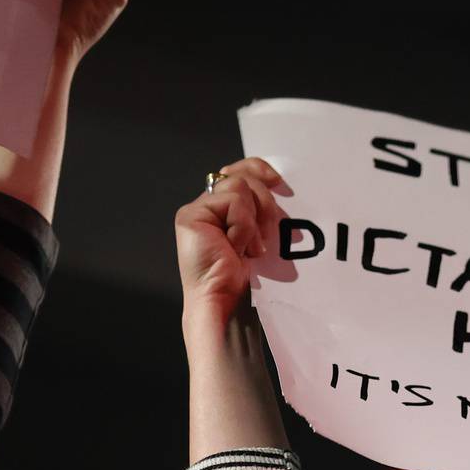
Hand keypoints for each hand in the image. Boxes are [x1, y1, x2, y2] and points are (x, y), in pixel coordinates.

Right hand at [175, 159, 284, 321]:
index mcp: (222, 208)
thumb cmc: (245, 277)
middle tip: (267, 234)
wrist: (225, 300)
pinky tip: (237, 249)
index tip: (279, 182)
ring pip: (238, 186)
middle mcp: (207, 205)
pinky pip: (231, 202)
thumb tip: (277, 183)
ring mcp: (196, 209)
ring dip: (252, 220)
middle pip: (241, 175)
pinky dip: (243, 226)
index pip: (239, 171)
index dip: (259, 169)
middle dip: (263, 202)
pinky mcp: (190, 216)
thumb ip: (258, 208)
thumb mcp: (259, 234)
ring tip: (250, 248)